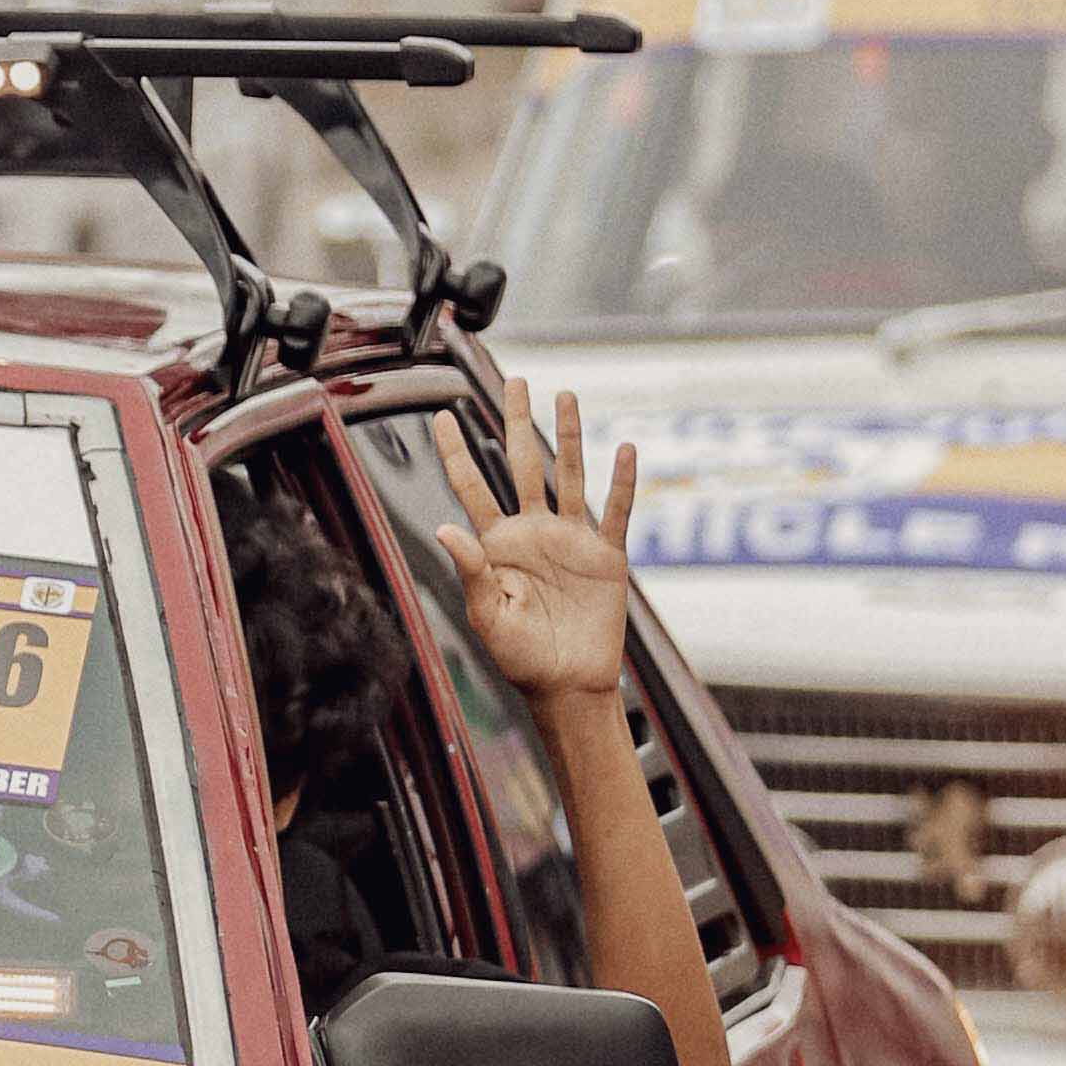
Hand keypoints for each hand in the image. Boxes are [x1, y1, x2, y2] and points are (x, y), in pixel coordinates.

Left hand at [432, 373, 638, 712]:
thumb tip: (443, 527)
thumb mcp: (488, 615)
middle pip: (520, 464)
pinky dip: (621, 481)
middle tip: (516, 381)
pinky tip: (623, 449)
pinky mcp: (606, 555)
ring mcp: (571, 539)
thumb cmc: (521, 657)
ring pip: (569, 474)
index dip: (457, 452)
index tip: (442, 415)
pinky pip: (615, 511)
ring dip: (568, 435)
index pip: (471, 487)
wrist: (567, 684)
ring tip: (565, 395)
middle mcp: (532, 531)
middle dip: (516, 422)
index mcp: (496, 544)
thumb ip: (470, 570)